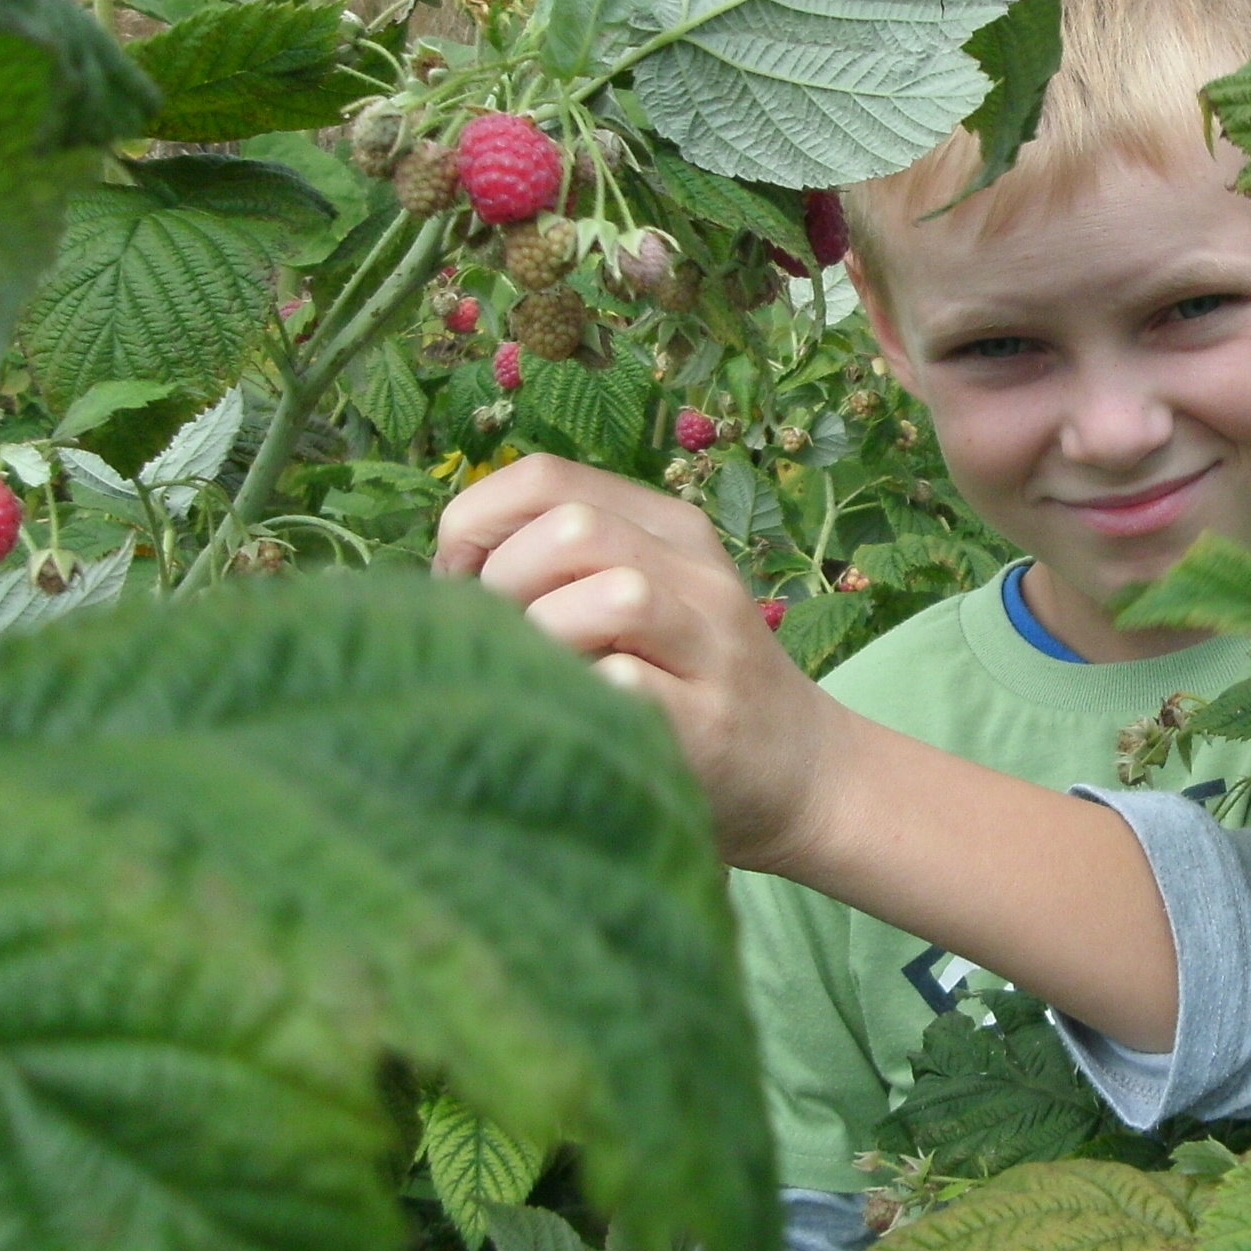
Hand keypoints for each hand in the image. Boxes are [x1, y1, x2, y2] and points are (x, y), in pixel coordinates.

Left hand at [432, 454, 845, 870]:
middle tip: (498, 642)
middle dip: (503, 584)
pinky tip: (572, 721)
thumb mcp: (646, 597)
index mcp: (667, 529)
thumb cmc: (687, 687)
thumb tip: (446, 572)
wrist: (804, 773)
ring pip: (611, 594)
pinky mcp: (710, 723)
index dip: (476, 522)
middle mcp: (696, 573)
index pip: (545, 477)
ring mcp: (711, 646)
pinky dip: (579, 697)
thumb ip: (563, 568)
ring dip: (544, 640)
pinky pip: (625, 682)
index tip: (460, 582)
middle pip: (570, 528)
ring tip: (538, 680)